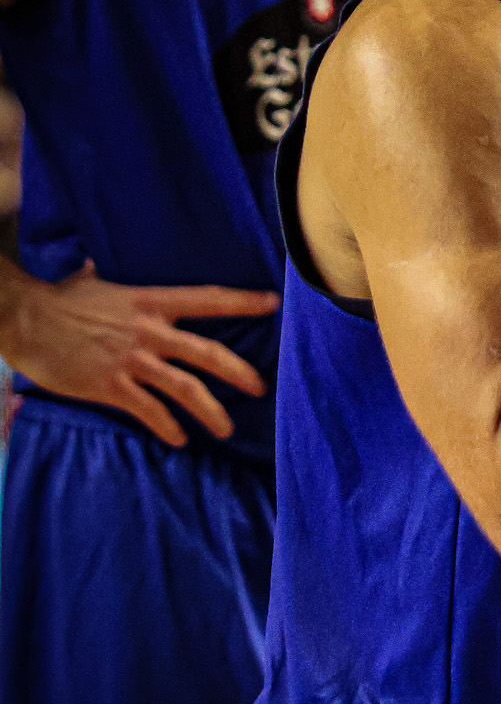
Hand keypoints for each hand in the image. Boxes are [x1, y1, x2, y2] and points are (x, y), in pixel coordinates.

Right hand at [4, 263, 278, 447]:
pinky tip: (178, 439)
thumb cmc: (57, 298)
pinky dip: (167, 427)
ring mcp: (131, 359)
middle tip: (261, 388)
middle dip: (240, 371)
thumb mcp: (93, 279)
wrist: (24, 318)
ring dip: (211, 411)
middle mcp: (149, 330)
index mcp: (150, 301)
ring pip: (185, 388)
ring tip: (226, 429)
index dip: (243, 301)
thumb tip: (98, 264)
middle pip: (208, 352)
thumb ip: (109, 278)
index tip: (273, 302)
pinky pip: (149, 411)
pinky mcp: (110, 386)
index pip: (208, 298)